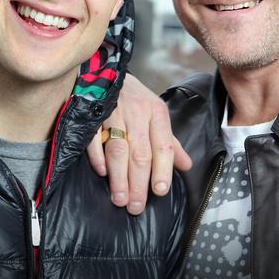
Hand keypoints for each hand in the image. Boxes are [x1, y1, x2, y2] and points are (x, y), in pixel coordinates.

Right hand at [87, 74, 191, 214]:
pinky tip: (102, 174)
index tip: (159, 191)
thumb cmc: (135, 99)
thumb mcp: (157, 115)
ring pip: (118, 149)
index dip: (162, 170)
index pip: (163, 145)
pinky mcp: (93, 114)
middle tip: (136, 206)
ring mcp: (113, 113)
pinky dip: (98, 157)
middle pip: (140, 153)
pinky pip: (94, 139)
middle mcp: (137, 112)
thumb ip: (169, 142)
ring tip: (120, 199)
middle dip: (138, 183)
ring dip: (119, 177)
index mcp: (156, 112)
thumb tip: (186, 166)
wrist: (107, 71)